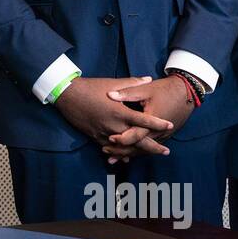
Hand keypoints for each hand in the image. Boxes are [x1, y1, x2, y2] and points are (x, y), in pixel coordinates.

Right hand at [55, 76, 174, 160]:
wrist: (67, 95)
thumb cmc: (90, 87)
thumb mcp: (112, 83)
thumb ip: (132, 83)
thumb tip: (148, 79)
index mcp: (120, 111)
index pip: (143, 120)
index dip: (158, 123)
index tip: (170, 126)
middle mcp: (113, 125)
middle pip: (137, 140)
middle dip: (153, 147)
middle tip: (166, 151)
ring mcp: (104, 133)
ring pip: (124, 148)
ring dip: (138, 153)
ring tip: (150, 156)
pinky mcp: (95, 136)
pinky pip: (110, 149)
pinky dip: (120, 155)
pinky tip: (127, 159)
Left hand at [101, 76, 196, 162]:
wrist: (187, 92)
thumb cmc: (165, 89)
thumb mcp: (146, 89)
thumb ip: (127, 93)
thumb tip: (109, 94)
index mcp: (153, 119)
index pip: (136, 134)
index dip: (122, 138)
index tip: (109, 139)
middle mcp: (158, 131)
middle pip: (138, 146)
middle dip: (121, 150)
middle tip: (105, 151)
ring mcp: (163, 136)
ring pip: (144, 149)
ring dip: (128, 153)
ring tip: (112, 157)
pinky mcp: (165, 136)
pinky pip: (149, 147)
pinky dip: (138, 151)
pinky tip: (127, 155)